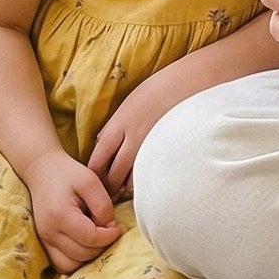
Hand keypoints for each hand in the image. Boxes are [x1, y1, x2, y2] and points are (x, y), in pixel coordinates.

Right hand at [26, 149, 121, 273]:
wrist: (41, 171)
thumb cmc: (68, 174)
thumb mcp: (90, 181)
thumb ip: (103, 206)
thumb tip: (109, 228)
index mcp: (61, 215)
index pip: (90, 238)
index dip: (109, 236)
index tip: (117, 226)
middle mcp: (49, 232)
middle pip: (82, 254)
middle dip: (102, 245)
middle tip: (108, 230)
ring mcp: (44, 240)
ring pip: (71, 265)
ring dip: (89, 256)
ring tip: (96, 238)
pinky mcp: (43, 244)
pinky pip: (61, 265)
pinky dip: (76, 260)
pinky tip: (85, 244)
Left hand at [87, 80, 169, 197]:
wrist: (188, 82)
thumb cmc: (158, 88)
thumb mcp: (129, 102)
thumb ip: (115, 124)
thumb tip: (102, 140)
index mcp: (120, 124)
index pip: (99, 155)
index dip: (94, 170)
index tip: (90, 179)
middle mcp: (132, 137)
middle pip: (113, 171)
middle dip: (107, 185)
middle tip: (104, 196)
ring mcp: (151, 145)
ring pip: (132, 176)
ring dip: (125, 186)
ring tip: (122, 194)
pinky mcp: (166, 149)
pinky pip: (152, 171)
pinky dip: (145, 180)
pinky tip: (144, 186)